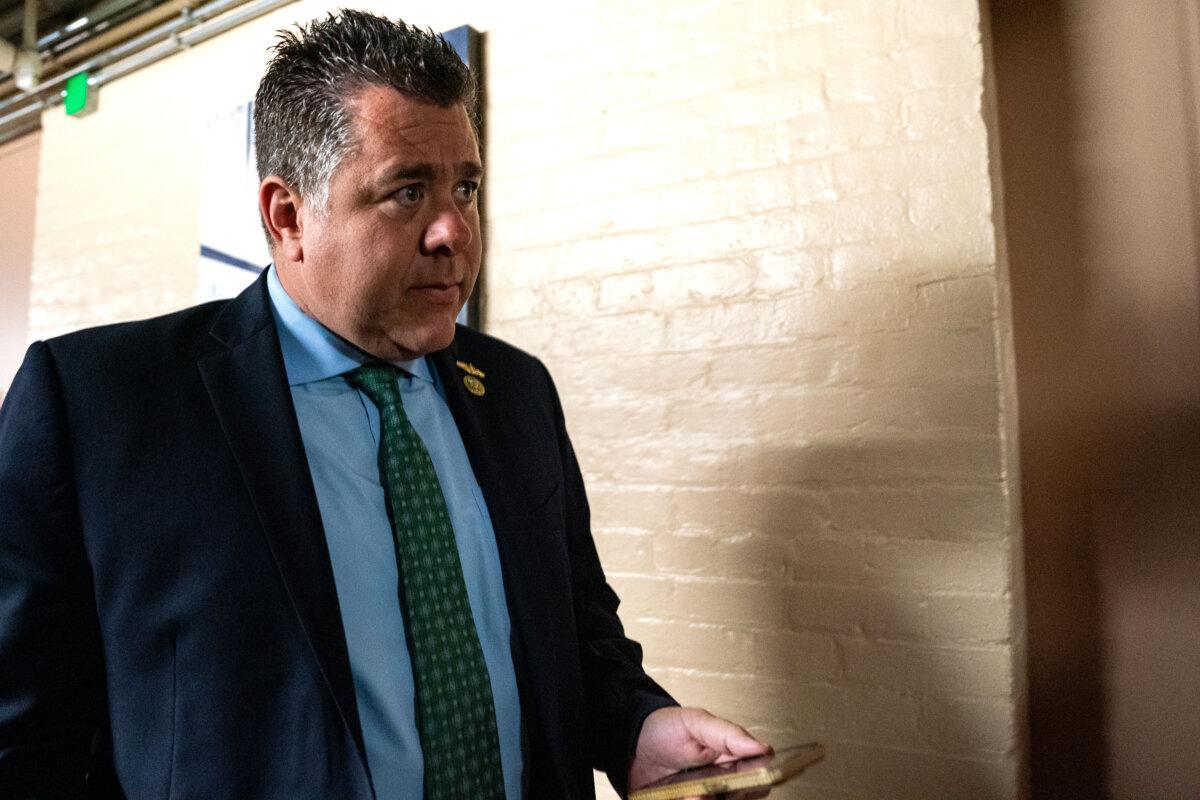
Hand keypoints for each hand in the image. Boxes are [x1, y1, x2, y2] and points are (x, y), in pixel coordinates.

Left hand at [628, 706, 771, 795]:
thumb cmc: (666, 729)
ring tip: (688, 795)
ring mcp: (702, 799)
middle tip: (705, 792)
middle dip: (727, 798)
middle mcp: (721, 788)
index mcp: (732, 764)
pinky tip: (676, 797)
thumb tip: (764, 748)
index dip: (755, 785)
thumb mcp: (696, 723)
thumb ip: (728, 735)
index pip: (759, 782)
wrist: (630, 744)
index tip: (738, 783)